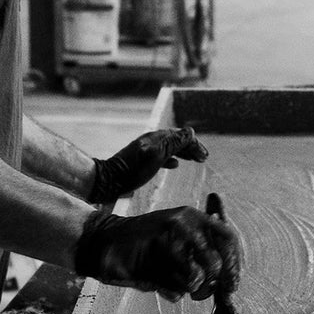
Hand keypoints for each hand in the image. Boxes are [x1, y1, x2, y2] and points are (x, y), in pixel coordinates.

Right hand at [74, 205, 239, 301]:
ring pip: (194, 280)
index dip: (235, 263)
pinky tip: (158, 281)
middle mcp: (182, 225)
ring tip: (172, 281)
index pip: (228, 237)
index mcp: (193, 216)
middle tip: (200, 292)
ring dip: (186, 289)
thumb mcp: (179, 233)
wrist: (107, 240)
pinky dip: (170, 292)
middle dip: (210, 284)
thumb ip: (205, 245)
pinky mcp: (149, 261)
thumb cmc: (150, 243)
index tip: (233, 283)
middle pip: (214, 264)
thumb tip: (233, 270)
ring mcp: (164, 241)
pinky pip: (174, 289)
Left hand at [89, 127, 206, 202]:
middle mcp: (151, 141)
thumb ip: (174, 144)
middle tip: (203, 158)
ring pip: (170, 147)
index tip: (205, 157)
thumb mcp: (157, 156)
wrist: (108, 181)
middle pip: (176, 140)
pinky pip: (161, 155)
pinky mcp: (140, 160)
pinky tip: (175, 165)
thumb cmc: (133, 171)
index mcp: (157, 138)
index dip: (195, 145)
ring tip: (194, 160)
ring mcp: (145, 150)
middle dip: (191, 147)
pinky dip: (172, 158)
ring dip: (184, 152)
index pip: (182, 136)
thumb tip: (191, 132)